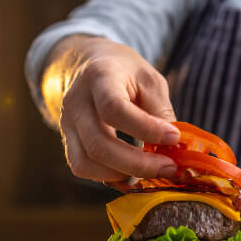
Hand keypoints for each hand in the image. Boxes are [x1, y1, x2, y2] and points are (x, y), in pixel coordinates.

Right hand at [50, 36, 179, 181]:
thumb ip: (160, 111)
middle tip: (170, 168)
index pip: (114, 108)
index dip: (145, 128)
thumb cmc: (126, 72)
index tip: (174, 137)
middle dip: (138, 163)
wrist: (92, 63)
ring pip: (86, 162)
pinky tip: (131, 173)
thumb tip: (173, 149)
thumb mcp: (150, 80)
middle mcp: (76, 101)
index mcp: (99, 76)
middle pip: (98, 144)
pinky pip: (82, 167)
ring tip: (153, 171)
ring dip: (123, 174)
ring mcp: (66, 123)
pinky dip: (108, 176)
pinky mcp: (68, 140)